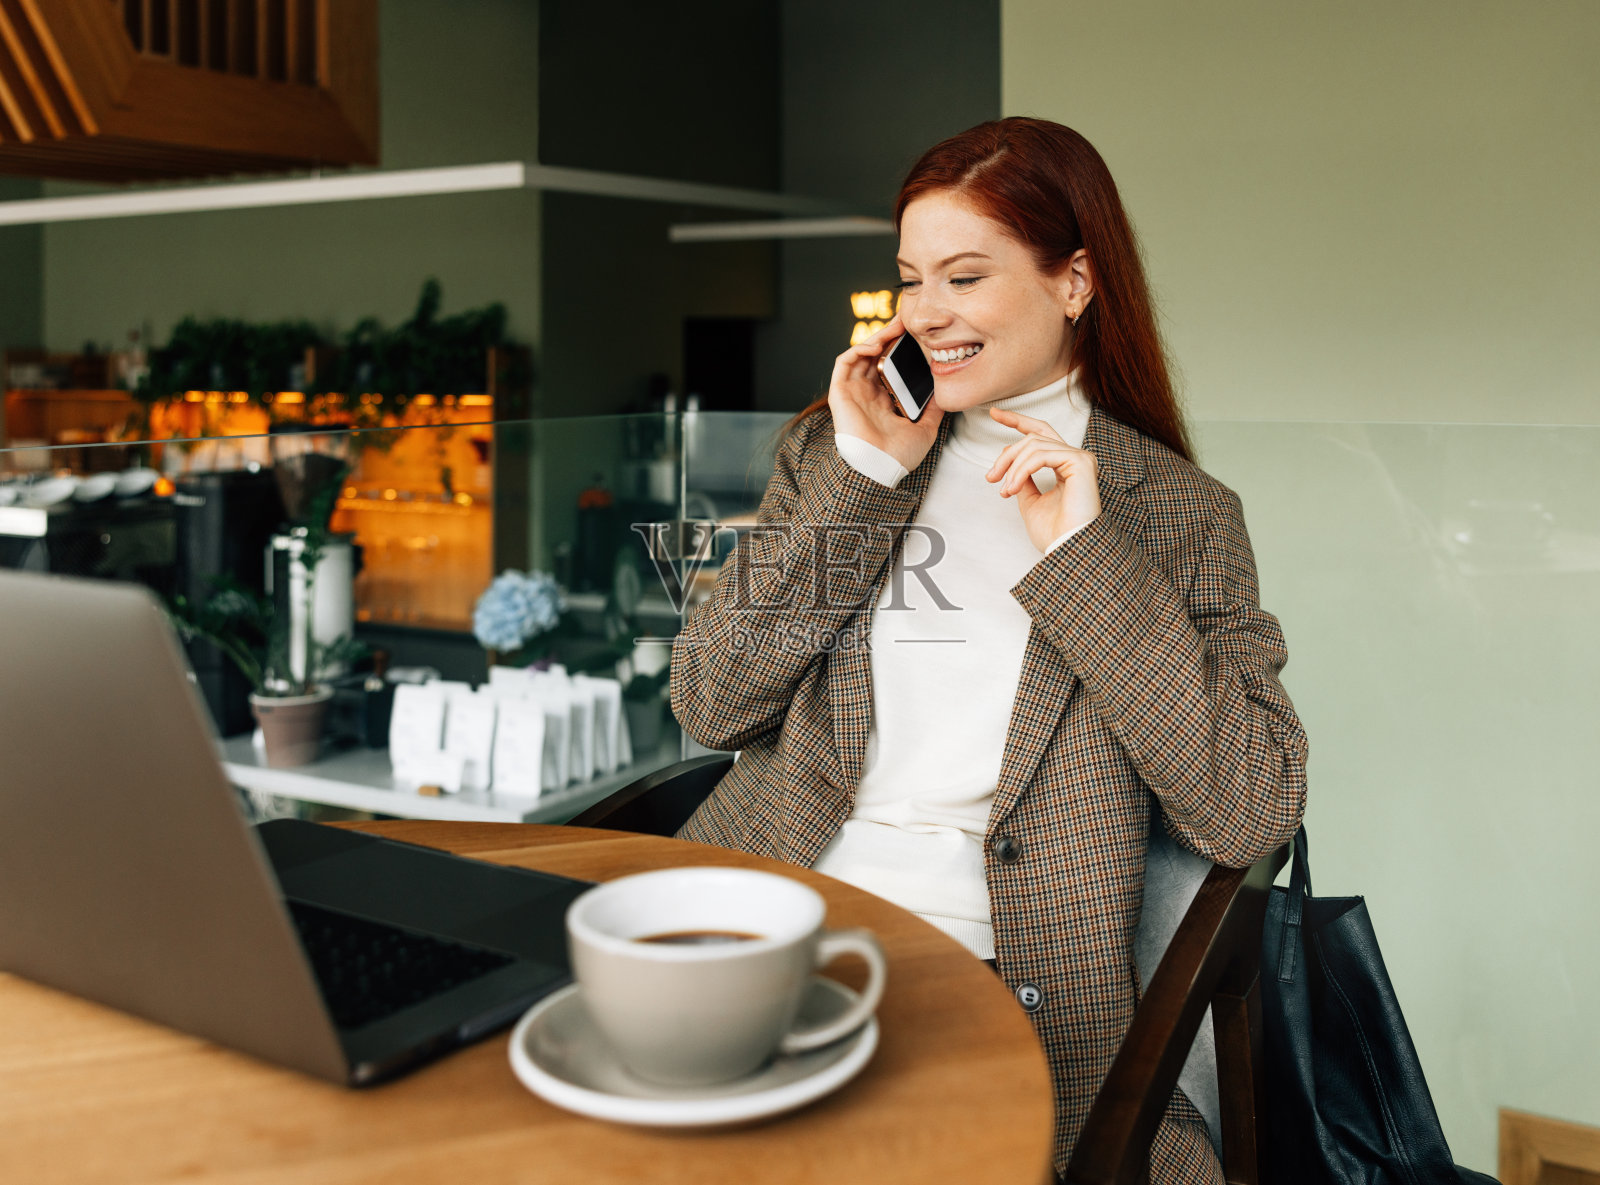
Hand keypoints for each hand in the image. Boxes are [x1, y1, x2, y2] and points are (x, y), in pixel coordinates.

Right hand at [827, 315, 944, 473]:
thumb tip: (946, 393)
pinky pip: (845, 362)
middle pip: (875, 355)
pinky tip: (876, 345)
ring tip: (895, 327)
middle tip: (906, 320)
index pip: (889, 366)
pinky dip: (859, 349)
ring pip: (861, 354)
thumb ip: (934, 409)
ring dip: (876, 337)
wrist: (881, 469)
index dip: (899, 348)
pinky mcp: (839, 393)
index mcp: (882, 401)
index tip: (916, 335)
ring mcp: (852, 392)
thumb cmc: (898, 455)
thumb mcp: (925, 427)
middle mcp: (866, 394)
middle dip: (889, 336)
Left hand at [984, 408, 1101, 552]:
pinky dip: (1022, 469)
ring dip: (1012, 467)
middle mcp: (1075, 458)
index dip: (1017, 421)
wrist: (1068, 550)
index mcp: (1065, 465)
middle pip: (1034, 437)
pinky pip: (1041, 455)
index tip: (993, 413)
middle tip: (991, 476)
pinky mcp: (1081, 462)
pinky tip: (1013, 487)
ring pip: (1034, 445)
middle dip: (1007, 453)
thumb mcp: (1030, 502)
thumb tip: (1012, 464)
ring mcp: (1080, 458)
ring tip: (1005, 489)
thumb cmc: (1054, 534)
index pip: (1041, 433)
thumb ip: (1023, 480)